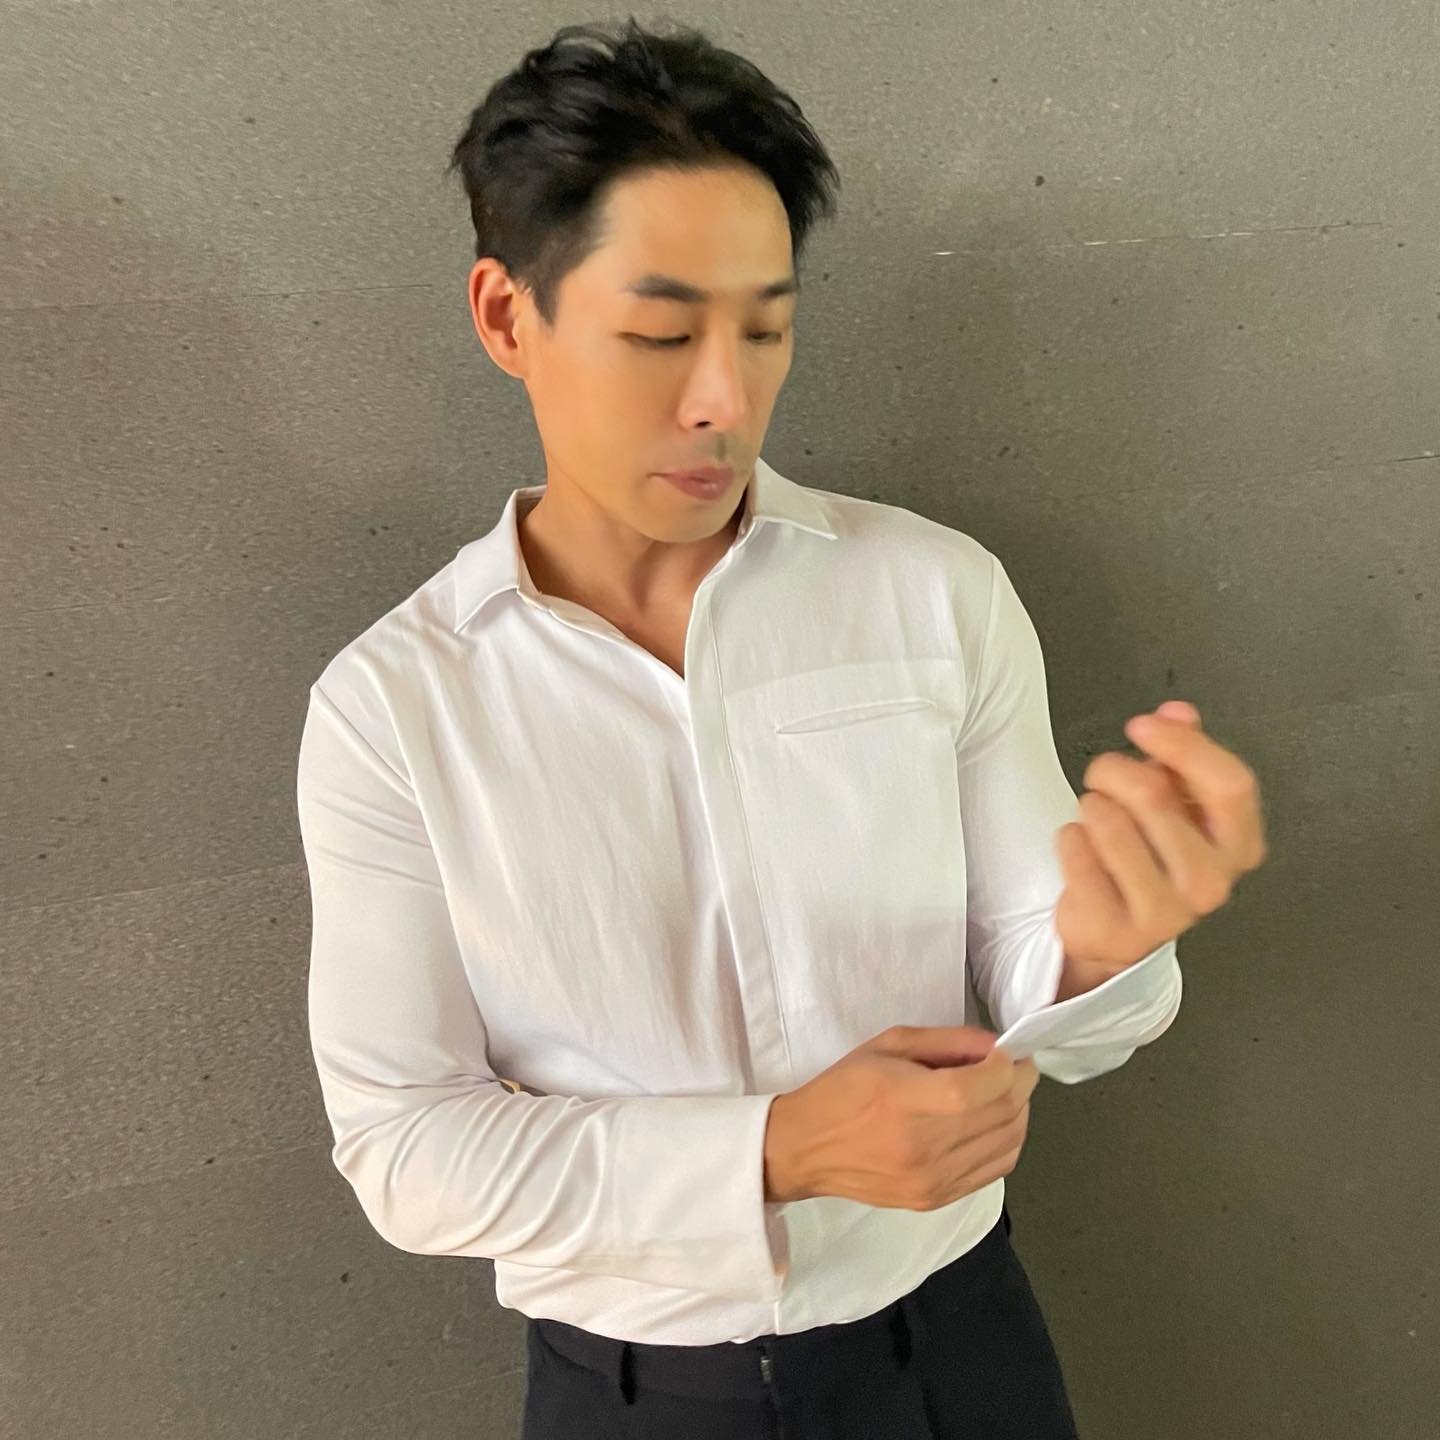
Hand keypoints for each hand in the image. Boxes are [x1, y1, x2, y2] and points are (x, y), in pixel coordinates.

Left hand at [1053, 700, 1267, 977]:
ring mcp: (1169, 912)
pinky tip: (1080, 846)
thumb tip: (1178, 712)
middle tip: (1102, 776)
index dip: (1181, 744)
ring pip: (1110, 824)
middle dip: (1114, 771)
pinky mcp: (1119, 929)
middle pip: (1155, 795)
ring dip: (1091, 805)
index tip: (1142, 725)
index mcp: (1238, 845)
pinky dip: (1069, 837)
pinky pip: (1078, 854)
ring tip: (1094, 815)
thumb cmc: (1150, 858)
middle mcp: (1212, 881)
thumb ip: (1181, 753)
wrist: (1116, 928)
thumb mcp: (1176, 802)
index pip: (1229, 783)